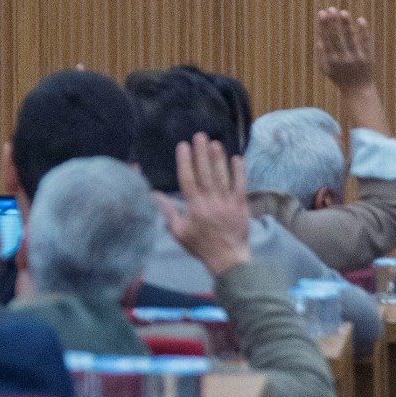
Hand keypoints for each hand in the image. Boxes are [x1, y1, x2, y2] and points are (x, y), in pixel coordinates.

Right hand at [157, 132, 250, 276]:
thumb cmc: (201, 246)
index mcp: (194, 207)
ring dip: (218, 158)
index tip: (183, 145)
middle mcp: (210, 202)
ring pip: (222, 176)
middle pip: (205, 173)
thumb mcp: (178, 232)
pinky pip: (240, 185)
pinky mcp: (241, 206)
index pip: (188, 179)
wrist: (228, 261)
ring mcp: (227, 203)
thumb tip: (155, 194)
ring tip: (215, 142)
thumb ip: (168, 212)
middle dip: (202, 152)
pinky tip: (236, 158)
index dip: (185, 161)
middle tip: (199, 135)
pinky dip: (239, 172)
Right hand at [317, 7, 389, 132]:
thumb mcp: (326, 70)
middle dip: (333, 23)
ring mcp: (356, 58)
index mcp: (331, 60)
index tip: (322, 13)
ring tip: (343, 12)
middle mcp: (343, 59)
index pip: (326, 39)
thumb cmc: (340, 79)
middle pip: (337, 38)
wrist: (358, 92)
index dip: (323, 26)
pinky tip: (361, 19)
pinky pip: (365, 43)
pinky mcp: (367, 58)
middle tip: (331, 8)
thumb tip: (319, 38)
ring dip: (346, 25)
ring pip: (350, 39)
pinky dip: (363, 31)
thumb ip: (321, 55)